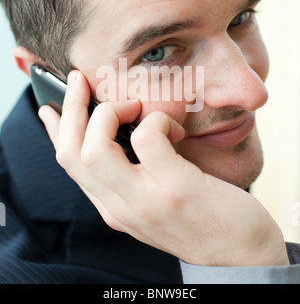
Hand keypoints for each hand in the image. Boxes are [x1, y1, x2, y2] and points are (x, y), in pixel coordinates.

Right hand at [38, 69, 288, 266]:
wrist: (243, 254)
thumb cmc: (202, 219)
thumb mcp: (154, 202)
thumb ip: (131, 176)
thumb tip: (118, 134)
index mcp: (113, 208)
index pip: (70, 165)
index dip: (55, 131)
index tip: (50, 106)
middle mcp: (120, 208)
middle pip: (73, 152)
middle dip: (71, 109)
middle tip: (81, 81)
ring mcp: (145, 200)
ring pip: (96, 147)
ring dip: (108, 113)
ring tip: (133, 106)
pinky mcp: (174, 188)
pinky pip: (147, 137)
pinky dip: (155, 120)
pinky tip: (174, 128)